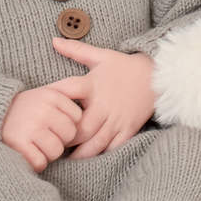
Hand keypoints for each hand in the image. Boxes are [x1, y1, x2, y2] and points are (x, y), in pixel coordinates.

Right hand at [0, 83, 83, 170]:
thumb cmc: (26, 107)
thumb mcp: (46, 92)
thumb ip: (68, 92)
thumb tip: (93, 97)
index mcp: (51, 95)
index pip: (77, 117)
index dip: (67, 124)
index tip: (54, 123)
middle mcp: (43, 109)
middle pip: (69, 135)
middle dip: (60, 139)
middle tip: (45, 135)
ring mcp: (31, 127)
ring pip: (56, 151)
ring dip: (48, 153)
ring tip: (36, 143)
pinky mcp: (20, 144)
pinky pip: (40, 162)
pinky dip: (36, 162)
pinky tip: (28, 152)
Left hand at [51, 38, 155, 157]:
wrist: (156, 75)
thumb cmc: (124, 66)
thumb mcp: (100, 55)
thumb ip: (76, 50)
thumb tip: (54, 40)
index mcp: (92, 86)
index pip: (69, 92)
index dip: (55, 102)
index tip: (43, 111)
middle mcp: (103, 105)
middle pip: (81, 128)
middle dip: (67, 138)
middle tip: (54, 143)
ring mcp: (116, 120)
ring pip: (96, 142)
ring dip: (81, 152)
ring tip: (68, 157)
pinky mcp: (128, 129)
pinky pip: (113, 147)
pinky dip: (102, 154)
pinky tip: (91, 159)